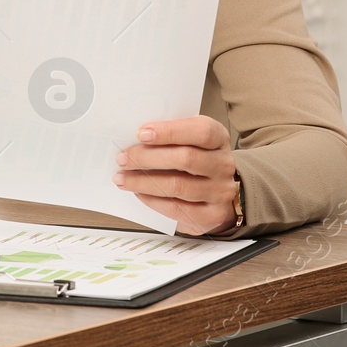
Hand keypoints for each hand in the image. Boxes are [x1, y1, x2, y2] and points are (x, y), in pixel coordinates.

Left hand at [114, 116, 239, 235]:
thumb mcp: (190, 141)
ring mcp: (220, 191)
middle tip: (123, 158)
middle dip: (148, 157)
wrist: (218, 192)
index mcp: (218, 139)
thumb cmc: (197, 160)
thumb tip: (136, 139)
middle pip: (186, 158)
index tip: (142, 133)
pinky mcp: (212, 215)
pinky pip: (177, 208)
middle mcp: (223, 165)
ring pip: (178, 185)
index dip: (170, 132)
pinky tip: (139, 193)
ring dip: (144, 182)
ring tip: (123, 178)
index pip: (201, 131)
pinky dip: (152, 200)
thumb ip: (169, 137)